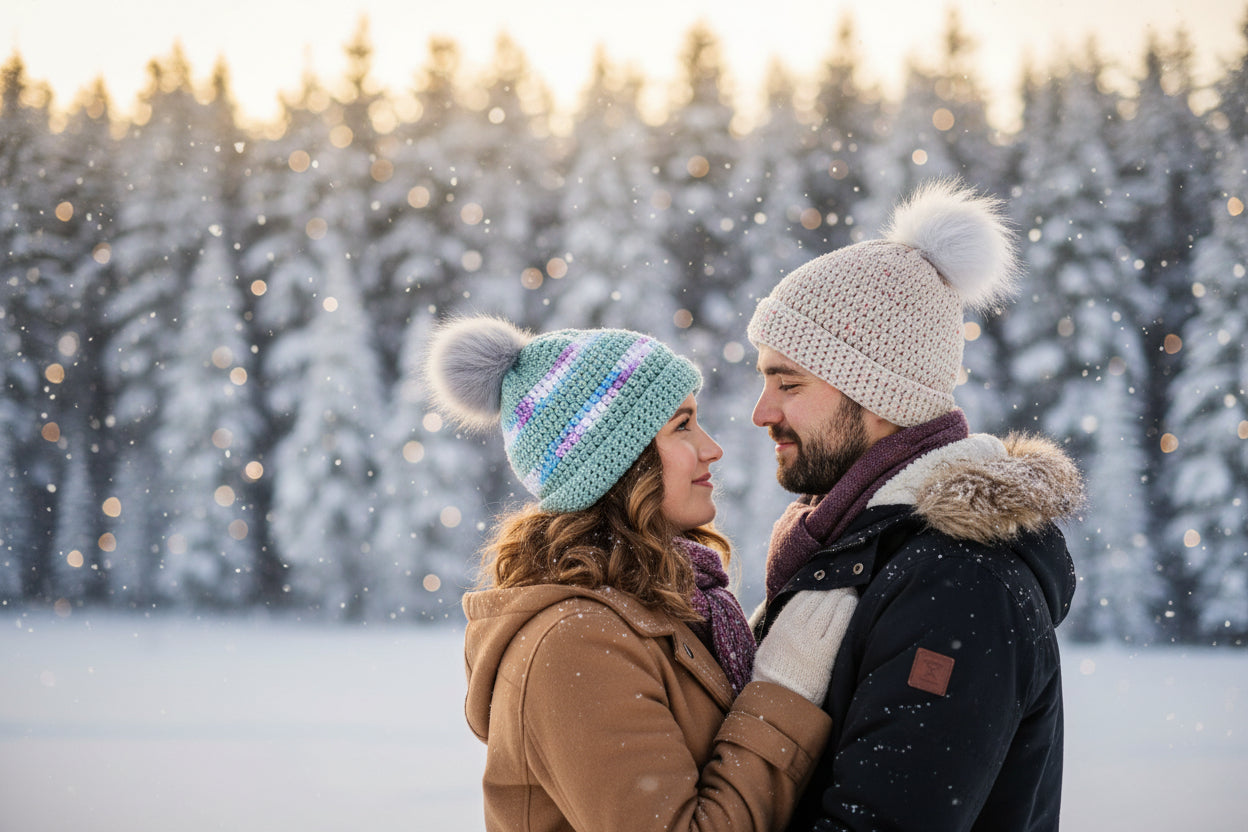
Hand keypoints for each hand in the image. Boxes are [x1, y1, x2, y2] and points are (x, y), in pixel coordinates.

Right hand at [751, 589, 857, 704]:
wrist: (779, 702)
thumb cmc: (774, 677)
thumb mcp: (768, 648)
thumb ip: (780, 630)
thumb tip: (792, 616)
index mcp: (780, 627)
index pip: (800, 598)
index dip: (815, 588)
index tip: (825, 582)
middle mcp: (794, 630)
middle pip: (816, 600)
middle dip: (831, 588)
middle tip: (843, 582)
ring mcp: (810, 641)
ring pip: (828, 608)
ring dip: (840, 595)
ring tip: (850, 589)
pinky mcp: (824, 654)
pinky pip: (838, 626)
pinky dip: (845, 611)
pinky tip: (851, 603)